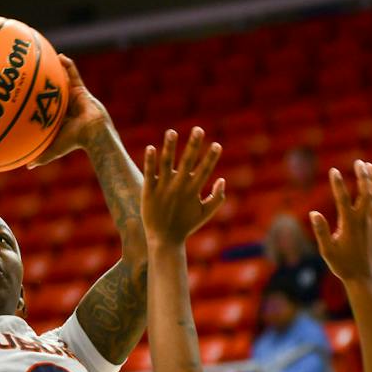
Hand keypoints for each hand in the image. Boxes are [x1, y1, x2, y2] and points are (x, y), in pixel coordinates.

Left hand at [25, 55, 110, 166]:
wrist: (93, 133)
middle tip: (30, 76)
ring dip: (54, 71)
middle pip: (52, 92)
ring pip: (62, 81)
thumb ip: (41, 157)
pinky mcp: (81, 89)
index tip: (24, 97)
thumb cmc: (74, 142)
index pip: (45, 108)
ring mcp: (73, 96)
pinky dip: (68, 65)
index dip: (37, 102)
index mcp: (58, 118)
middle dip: (44, 85)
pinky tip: (59, 57)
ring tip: (43, 60)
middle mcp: (65, 106)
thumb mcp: (53, 149)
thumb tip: (27, 167)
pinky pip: (74, 74)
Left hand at [141, 127, 225, 244]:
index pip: (205, 170)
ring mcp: (163, 188)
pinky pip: (149, 173)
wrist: (163, 241)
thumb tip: (223, 180)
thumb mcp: (204, 214)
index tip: (217, 145)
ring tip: (171, 132)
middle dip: (194, 145)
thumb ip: (217, 198)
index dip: (211, 157)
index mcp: (193, 191)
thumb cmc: (185, 226)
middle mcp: (179, 187)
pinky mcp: (148, 192)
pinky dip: (150, 161)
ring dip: (170, 147)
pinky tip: (151, 148)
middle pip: (188, 162)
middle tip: (198, 129)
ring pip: (167, 164)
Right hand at [309, 160, 371, 286]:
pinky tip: (371, 192)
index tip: (333, 170)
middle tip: (359, 161)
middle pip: (365, 193)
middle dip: (362, 176)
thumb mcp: (327, 250)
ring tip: (368, 166)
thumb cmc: (342, 265)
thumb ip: (321, 231)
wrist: (363, 278)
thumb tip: (314, 213)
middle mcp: (363, 221)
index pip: (342, 199)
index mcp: (349, 225)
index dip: (337, 184)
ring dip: (370, 181)